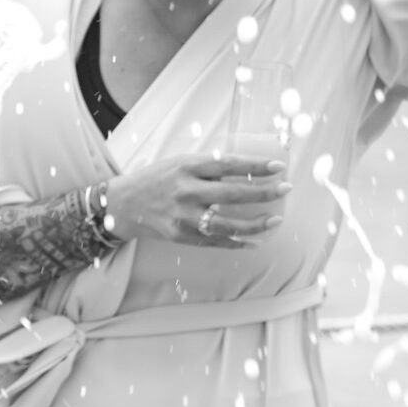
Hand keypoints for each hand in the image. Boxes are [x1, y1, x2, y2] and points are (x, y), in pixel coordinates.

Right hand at [103, 154, 287, 248]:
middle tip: (285, 189)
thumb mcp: (178, 163)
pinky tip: (254, 241)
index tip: (278, 167)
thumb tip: (246, 169)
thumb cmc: (155, 179)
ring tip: (275, 220)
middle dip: (263, 192)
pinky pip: (214, 241)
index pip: (228, 164)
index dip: (255, 166)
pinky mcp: (180, 235)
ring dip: (255, 224)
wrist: (122, 204)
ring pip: (227, 224)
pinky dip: (236, 242)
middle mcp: (185, 191)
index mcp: (186, 167)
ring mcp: (183, 216)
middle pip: (232, 194)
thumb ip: (207, 166)